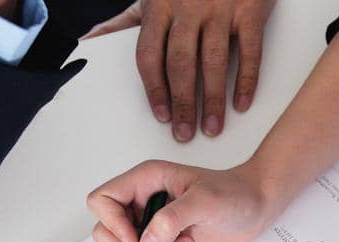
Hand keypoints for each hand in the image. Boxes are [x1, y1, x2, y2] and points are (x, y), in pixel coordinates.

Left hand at [83, 0, 275, 140]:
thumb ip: (123, 21)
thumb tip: (88, 40)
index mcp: (159, 6)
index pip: (149, 56)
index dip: (154, 90)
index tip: (160, 116)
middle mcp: (188, 7)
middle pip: (180, 64)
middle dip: (181, 103)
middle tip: (184, 132)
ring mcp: (220, 7)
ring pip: (213, 61)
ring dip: (212, 99)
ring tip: (212, 126)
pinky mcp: (250, 8)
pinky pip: (249, 50)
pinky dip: (245, 80)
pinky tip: (240, 103)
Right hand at [88, 158, 272, 241]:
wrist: (255, 205)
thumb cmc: (235, 193)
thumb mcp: (205, 201)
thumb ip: (173, 219)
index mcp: (144, 180)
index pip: (102, 200)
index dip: (112, 224)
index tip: (137, 241)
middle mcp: (141, 199)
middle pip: (106, 230)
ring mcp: (149, 220)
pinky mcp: (160, 238)